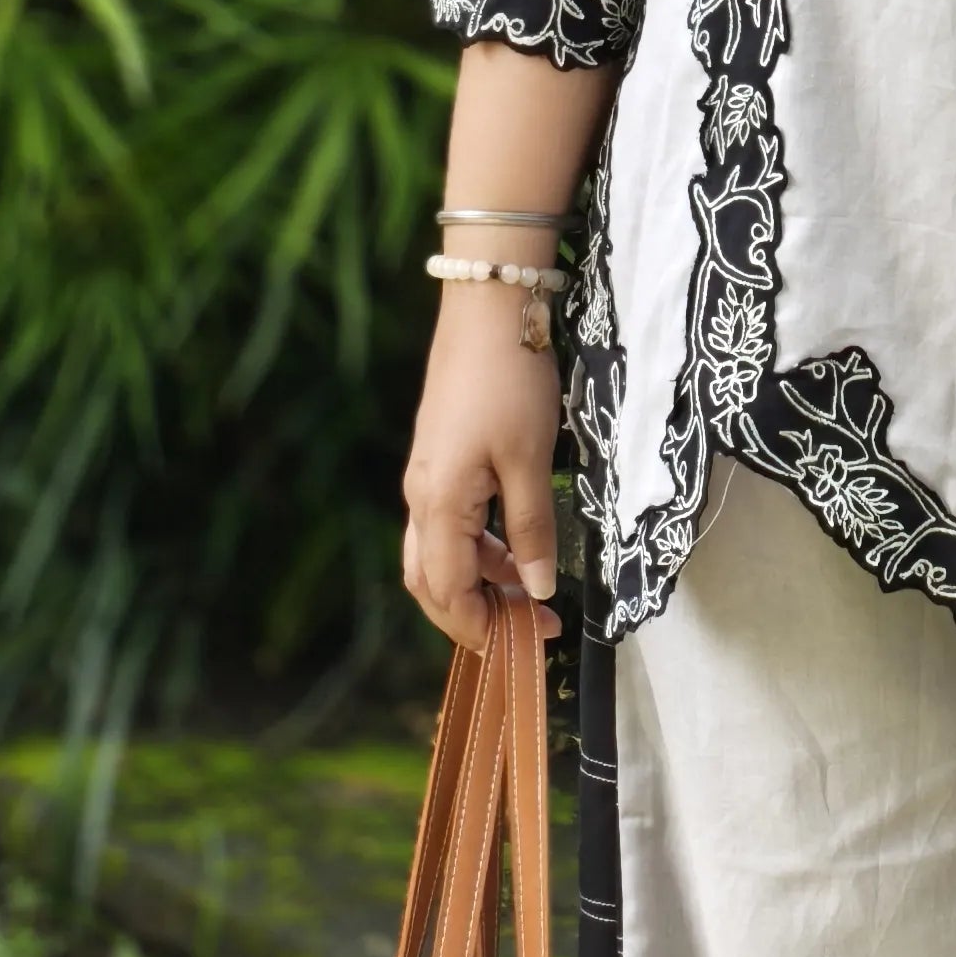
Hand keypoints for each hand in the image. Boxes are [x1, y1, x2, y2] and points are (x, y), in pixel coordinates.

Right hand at [402, 290, 564, 650]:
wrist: (487, 307)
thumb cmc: (511, 381)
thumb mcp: (531, 459)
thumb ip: (531, 529)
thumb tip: (534, 592)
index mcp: (438, 504)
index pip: (447, 591)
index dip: (481, 628)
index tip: (523, 649)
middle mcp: (421, 496)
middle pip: (430, 582)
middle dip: (472, 616)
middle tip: (525, 633)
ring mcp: (427, 476)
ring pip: (438, 553)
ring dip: (477, 582)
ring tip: (527, 596)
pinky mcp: (440, 457)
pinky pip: (448, 524)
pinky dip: (477, 548)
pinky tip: (514, 548)